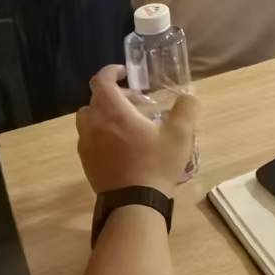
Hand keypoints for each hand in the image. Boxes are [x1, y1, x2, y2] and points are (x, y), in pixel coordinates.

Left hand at [76, 65, 198, 196]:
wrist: (134, 203)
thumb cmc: (156, 164)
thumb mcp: (181, 134)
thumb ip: (186, 109)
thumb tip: (187, 97)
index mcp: (113, 112)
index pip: (102, 81)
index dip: (112, 71)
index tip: (126, 73)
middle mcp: (94, 124)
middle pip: (95, 100)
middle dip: (115, 95)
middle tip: (138, 103)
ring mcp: (86, 145)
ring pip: (89, 119)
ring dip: (105, 115)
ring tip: (127, 125)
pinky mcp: (86, 161)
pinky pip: (89, 138)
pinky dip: (102, 133)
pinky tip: (122, 146)